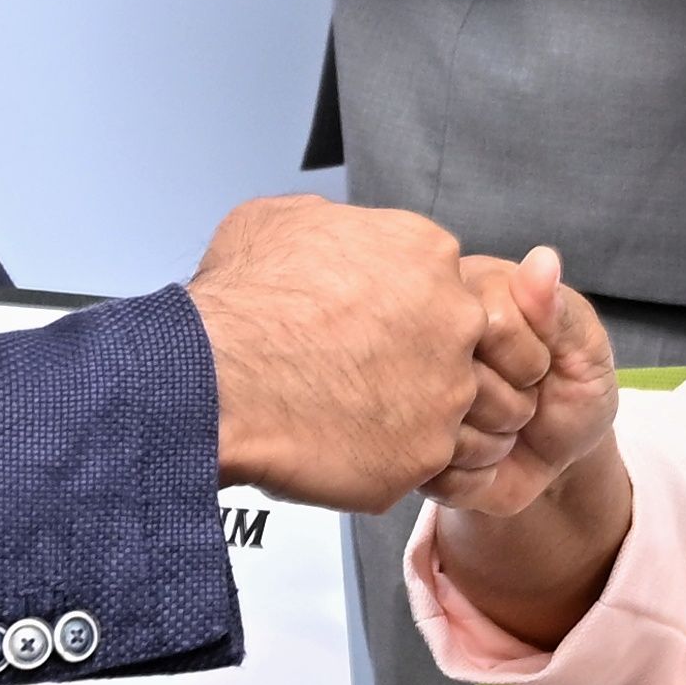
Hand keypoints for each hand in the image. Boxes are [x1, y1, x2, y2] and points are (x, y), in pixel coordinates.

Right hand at [185, 195, 496, 509]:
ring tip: (365, 424)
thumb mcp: (280, 220)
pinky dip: (391, 463)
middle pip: (470, 346)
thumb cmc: (240, 302)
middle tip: (379, 379)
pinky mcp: (426, 454)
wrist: (215, 378)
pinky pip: (426, 464)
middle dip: (431, 365)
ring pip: (459, 412)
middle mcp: (453, 318)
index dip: (411, 310)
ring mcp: (447, 391)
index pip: (448, 284)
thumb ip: (335, 225)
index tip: (382, 328)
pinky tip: (349, 452)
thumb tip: (333, 233)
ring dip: (420, 420)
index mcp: (426, 252)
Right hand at [432, 248, 620, 525]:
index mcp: (468, 291)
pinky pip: (436, 472)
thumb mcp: (586, 347)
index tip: (542, 366)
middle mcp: (424, 336)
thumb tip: (543, 260)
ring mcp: (407, 393)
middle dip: (512, 404)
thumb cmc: (573, 387)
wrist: (563, 458)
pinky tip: (483, 459)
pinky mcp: (402, 448)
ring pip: (443, 430)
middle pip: (462, 378)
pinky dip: (474, 475)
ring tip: (504, 428)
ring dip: (492, 442)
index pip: (492, 323)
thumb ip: (560, 310)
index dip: (528, 360)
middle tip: (526, 401)